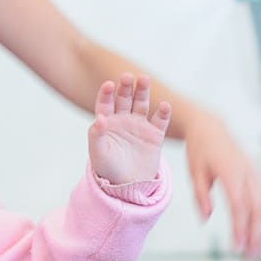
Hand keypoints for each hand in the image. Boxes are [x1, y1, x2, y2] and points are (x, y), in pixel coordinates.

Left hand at [87, 78, 171, 192]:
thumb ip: (96, 135)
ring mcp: (140, 125)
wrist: (128, 185)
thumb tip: (99, 118)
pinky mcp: (155, 134)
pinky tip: (164, 105)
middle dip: (126, 87)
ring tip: (144, 79)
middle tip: (128, 76)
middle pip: (125, 99)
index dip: (106, 93)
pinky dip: (163, 113)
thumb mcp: (98, 153)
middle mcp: (124, 120)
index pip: (106, 103)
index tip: (108, 84)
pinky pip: (160, 121)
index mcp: (107, 122)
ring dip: (143, 92)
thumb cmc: (107, 168)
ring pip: (142, 104)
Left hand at [167, 96, 260, 255]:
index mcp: (231, 170)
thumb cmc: (200, 150)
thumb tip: (205, 219)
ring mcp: (256, 174)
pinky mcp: (258, 178)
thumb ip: (200, 196)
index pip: (239, 203)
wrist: (211, 128)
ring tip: (253, 252)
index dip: (240, 226)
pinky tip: (259, 236)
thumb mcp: (194, 172)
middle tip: (247, 257)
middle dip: (257, 234)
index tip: (236, 247)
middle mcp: (248, 172)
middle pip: (260, 207)